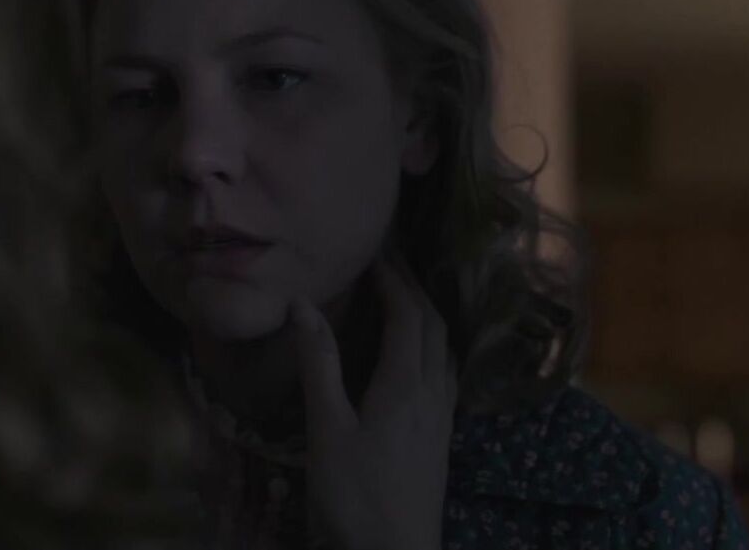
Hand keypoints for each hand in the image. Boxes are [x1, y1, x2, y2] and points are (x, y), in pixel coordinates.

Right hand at [287, 252, 458, 549]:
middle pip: (433, 324)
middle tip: (387, 261)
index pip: (407, 314)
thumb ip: (319, 365)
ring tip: (402, 296)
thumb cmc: (354, 496)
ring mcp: (442, 416)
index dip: (393, 277)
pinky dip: (432, 344)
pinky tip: (417, 356)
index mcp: (404, 384)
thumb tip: (304, 304)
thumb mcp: (327, 430)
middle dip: (412, 286)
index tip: (371, 251)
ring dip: (426, 313)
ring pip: (444, 348)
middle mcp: (432, 392)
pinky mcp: (441, 437)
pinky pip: (445, 372)